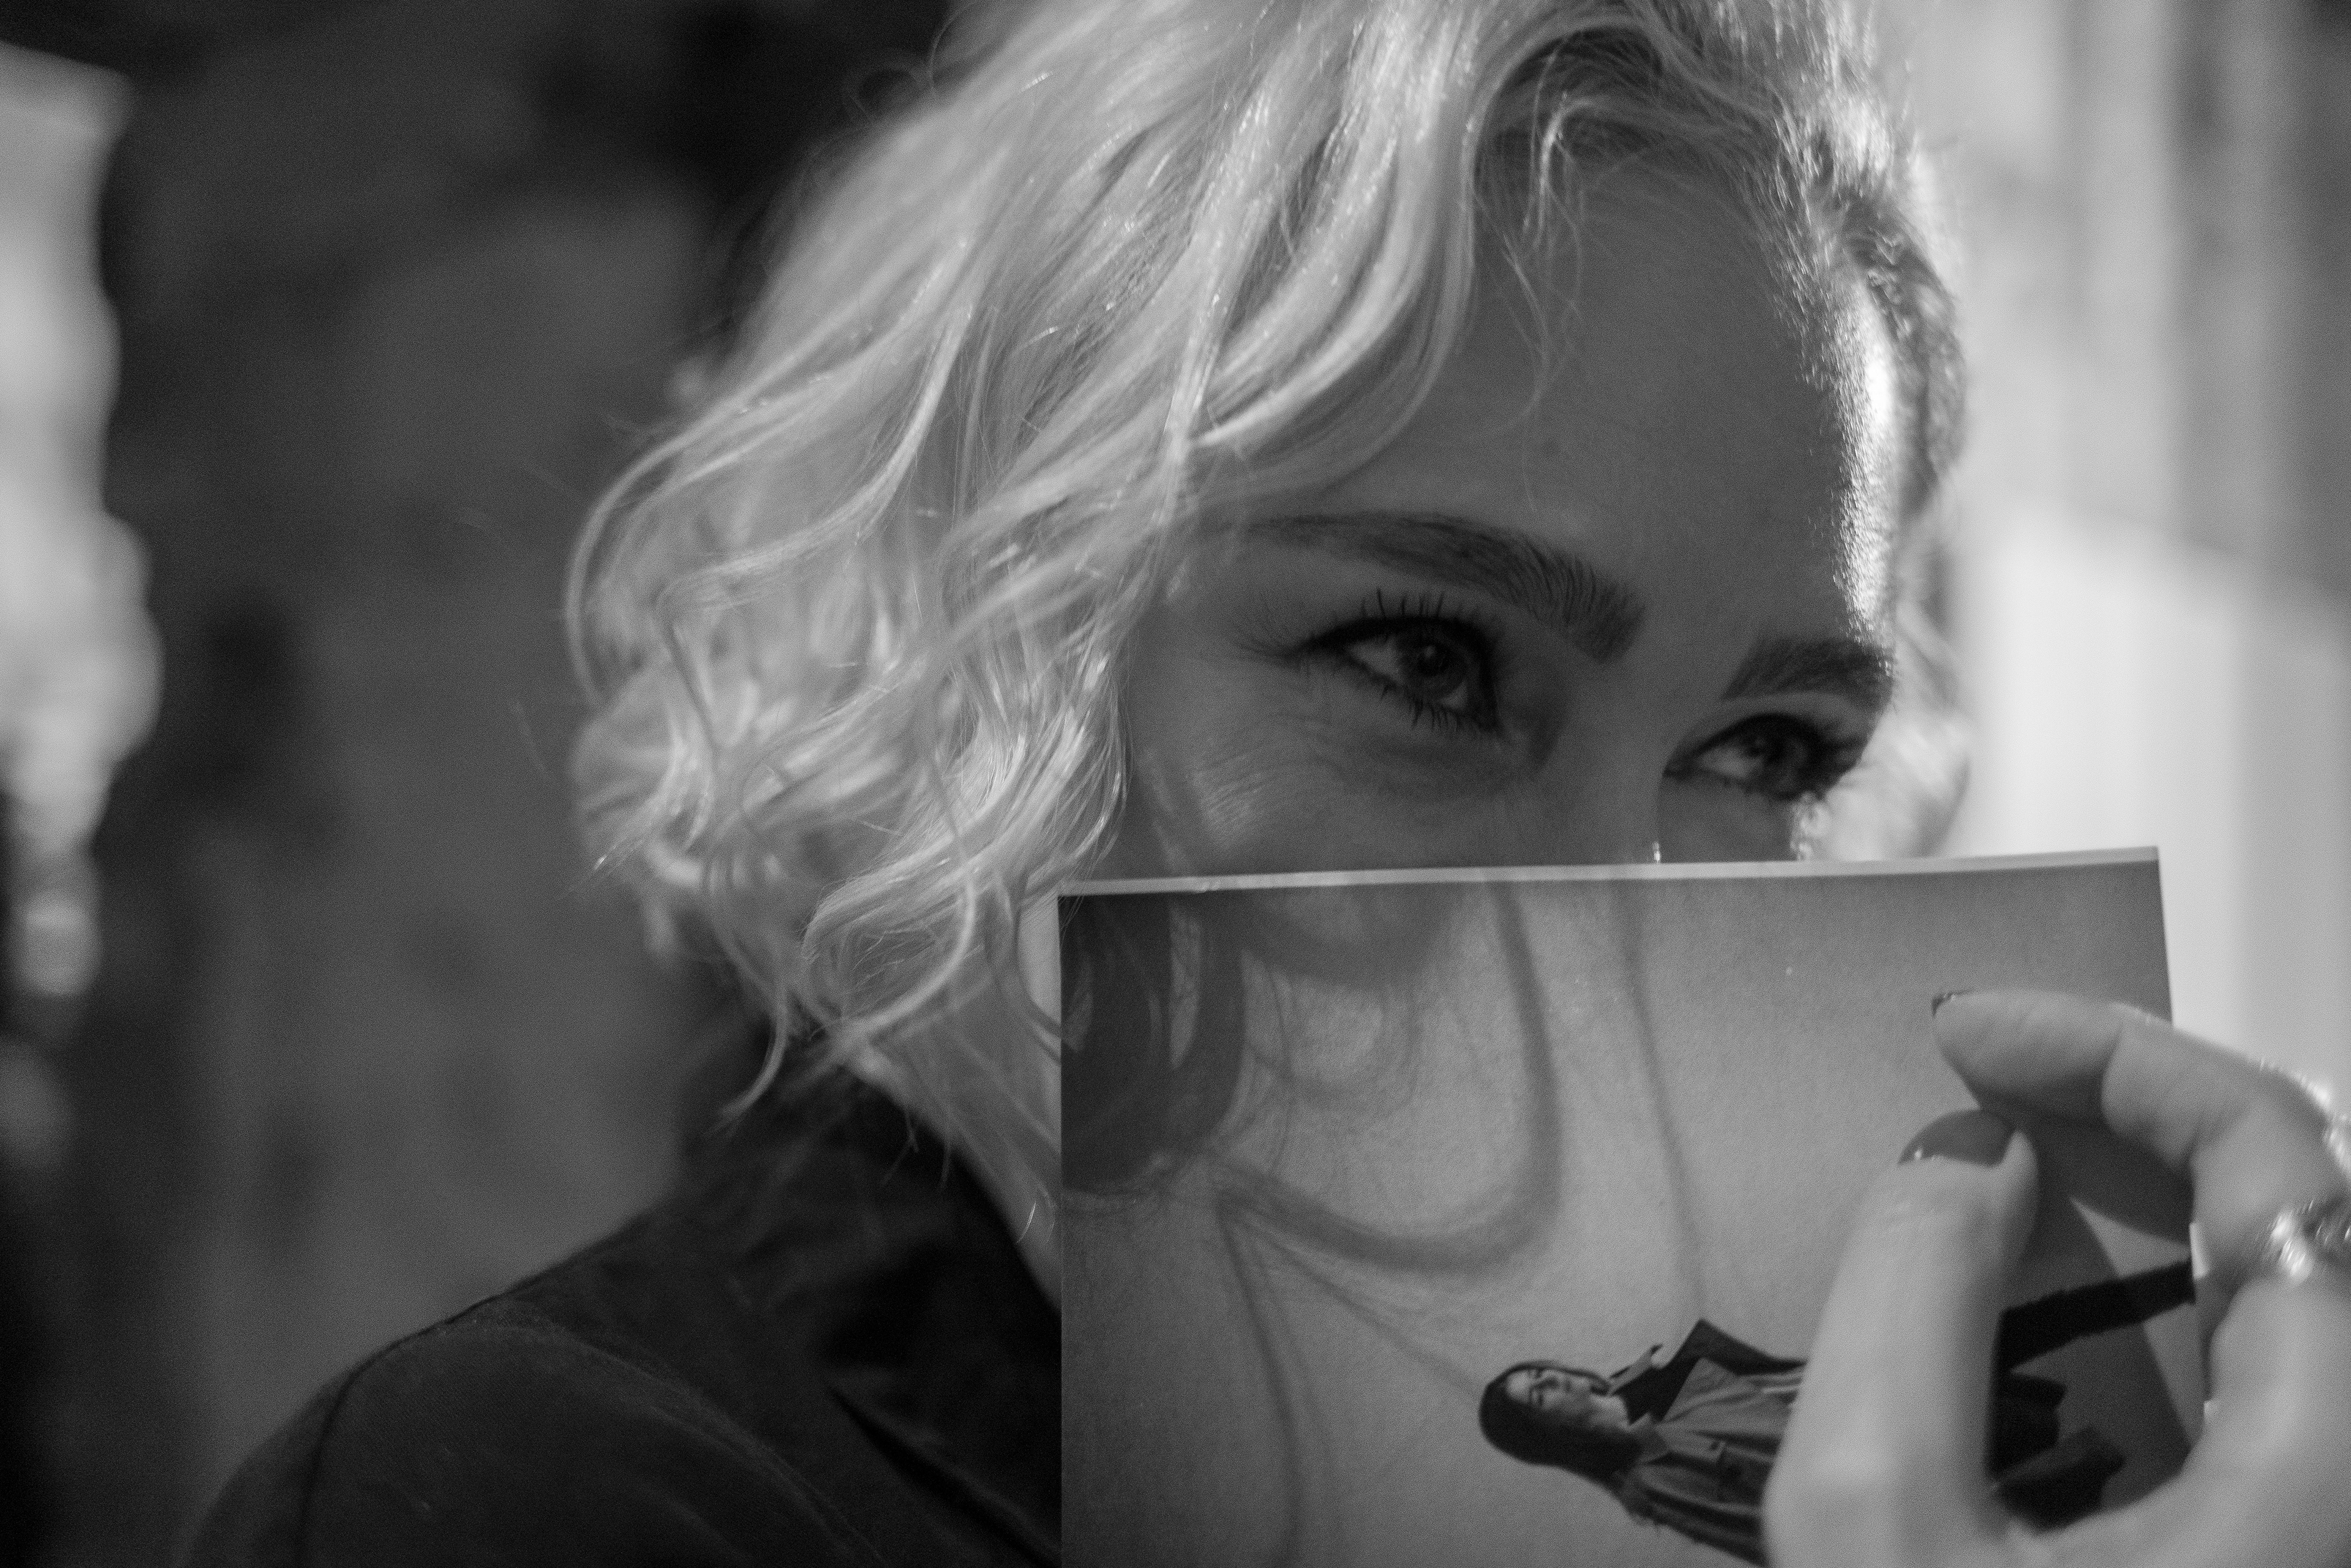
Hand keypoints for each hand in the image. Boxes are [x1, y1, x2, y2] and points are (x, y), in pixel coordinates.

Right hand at [1766, 990, 2350, 1567]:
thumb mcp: (1875, 1527)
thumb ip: (1912, 1312)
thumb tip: (1965, 1153)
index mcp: (2319, 1472)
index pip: (2274, 1160)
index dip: (2117, 1057)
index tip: (1967, 1035)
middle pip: (2295, 1203)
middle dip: (2133, 1101)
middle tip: (1985, 1066)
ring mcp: (2319, 1518)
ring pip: (2284, 1283)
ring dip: (2154, 1181)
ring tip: (2018, 1136)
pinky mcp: (2277, 1548)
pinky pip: (2267, 1367)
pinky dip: (2178, 1277)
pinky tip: (2075, 1262)